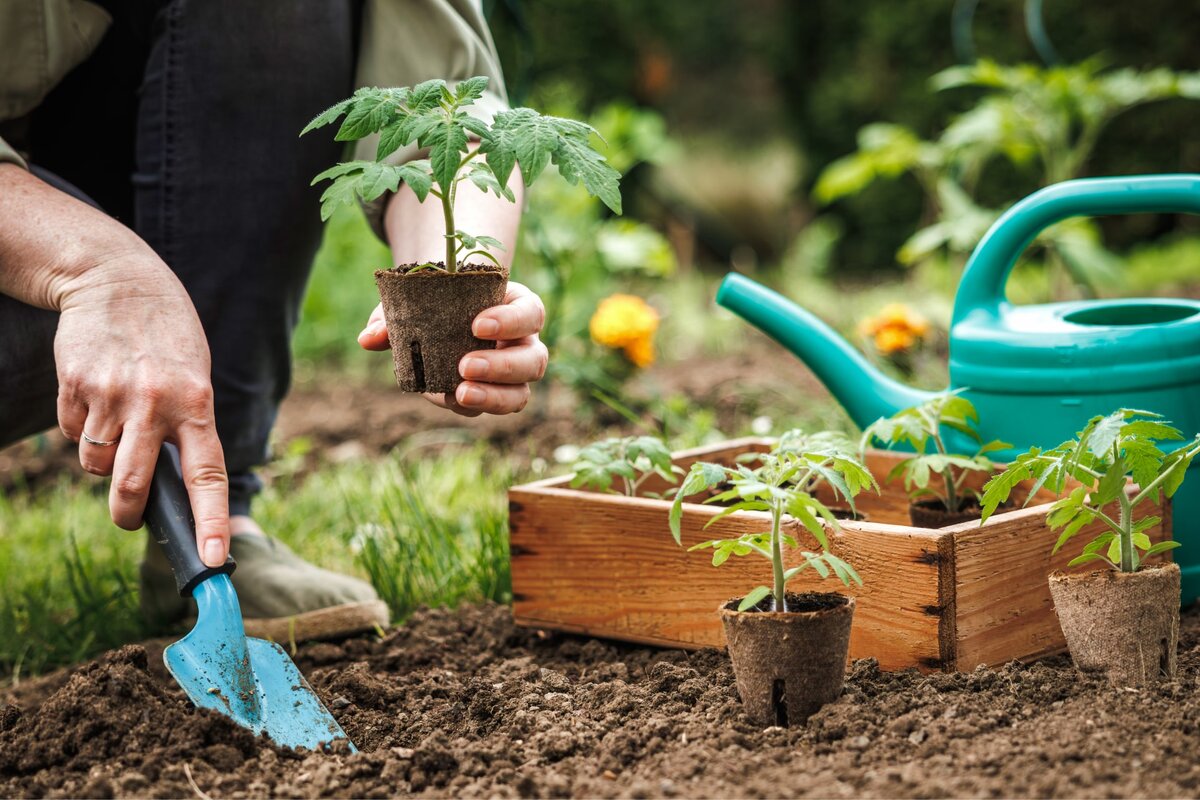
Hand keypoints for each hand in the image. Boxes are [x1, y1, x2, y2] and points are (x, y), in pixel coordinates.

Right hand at [0, 166, 229, 567]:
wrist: (118, 281)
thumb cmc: (167, 339)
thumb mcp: (195, 377)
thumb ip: (186, 427)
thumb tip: (170, 488)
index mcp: (197, 402)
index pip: (207, 474)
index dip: (211, 521)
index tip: (214, 559)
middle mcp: (155, 402)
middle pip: (134, 485)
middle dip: (128, 514)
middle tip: (129, 519)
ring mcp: (112, 395)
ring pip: (97, 464)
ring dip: (103, 460)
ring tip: (117, 423)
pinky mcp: (75, 386)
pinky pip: (74, 433)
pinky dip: (82, 428)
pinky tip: (95, 395)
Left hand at [358, 280, 547, 415]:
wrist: (440, 313)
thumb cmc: (438, 299)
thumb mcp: (417, 297)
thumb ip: (394, 315)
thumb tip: (368, 338)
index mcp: (517, 308)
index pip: (531, 313)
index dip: (511, 322)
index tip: (477, 325)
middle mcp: (524, 343)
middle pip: (533, 361)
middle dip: (502, 367)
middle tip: (464, 365)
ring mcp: (513, 374)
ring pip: (520, 393)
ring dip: (493, 396)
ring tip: (459, 392)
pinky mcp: (495, 396)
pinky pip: (492, 407)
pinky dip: (469, 406)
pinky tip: (444, 397)